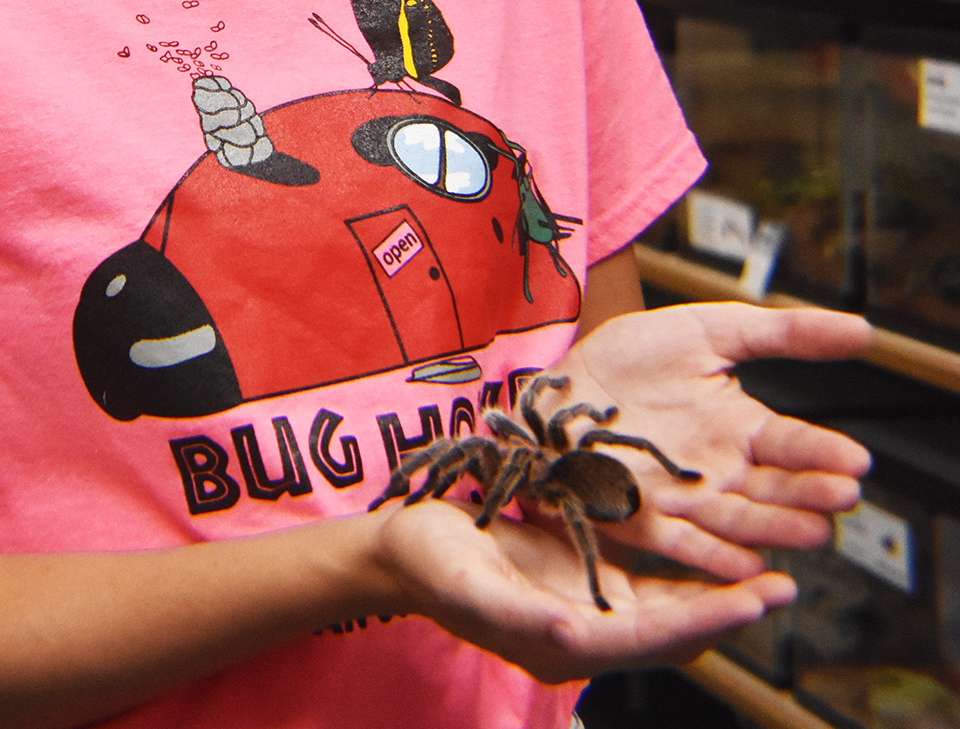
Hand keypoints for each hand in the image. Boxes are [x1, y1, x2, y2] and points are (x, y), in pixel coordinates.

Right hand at [368, 492, 796, 684]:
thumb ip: (523, 617)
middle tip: (783, 582)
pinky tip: (708, 544)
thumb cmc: (432, 563)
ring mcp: (586, 604)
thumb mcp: (472, 587)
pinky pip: (645, 580)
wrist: (403, 546)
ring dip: (714, 588)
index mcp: (566, 641)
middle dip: (728, 607)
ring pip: (667, 605)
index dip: (709, 618)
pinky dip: (682, 567)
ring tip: (765, 566)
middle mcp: (587, 629)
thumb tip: (575, 637)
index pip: (656, 638)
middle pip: (674, 627)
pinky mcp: (581, 575)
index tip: (757, 599)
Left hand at [549, 302, 871, 582]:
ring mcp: (684, 499)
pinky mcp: (644, 520)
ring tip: (811, 532)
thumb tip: (864, 331)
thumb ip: (784, 333)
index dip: (824, 452)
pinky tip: (745, 565)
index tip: (856, 460)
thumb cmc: (633, 356)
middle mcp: (719, 471)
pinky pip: (686, 545)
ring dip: (777, 529)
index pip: (792, 444)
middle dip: (810, 496)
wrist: (559, 387)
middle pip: (774, 489)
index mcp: (739, 428)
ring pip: (740, 521)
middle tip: (841, 497)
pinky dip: (715, 557)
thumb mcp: (710, 329)